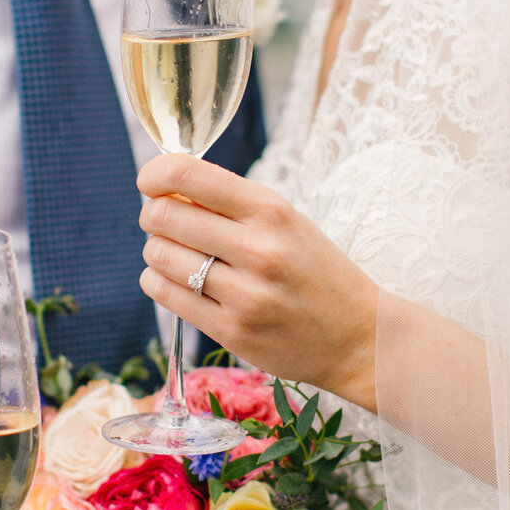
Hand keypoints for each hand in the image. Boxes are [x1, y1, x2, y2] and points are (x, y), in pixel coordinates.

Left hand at [137, 155, 378, 409]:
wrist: (360, 336)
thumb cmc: (317, 272)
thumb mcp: (287, 222)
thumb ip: (231, 205)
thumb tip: (165, 188)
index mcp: (272, 211)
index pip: (188, 175)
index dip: (155, 173)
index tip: (150, 182)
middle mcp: (259, 249)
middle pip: (164, 216)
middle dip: (154, 215)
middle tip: (165, 222)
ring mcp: (245, 294)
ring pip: (160, 257)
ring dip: (156, 251)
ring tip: (176, 254)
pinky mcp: (232, 331)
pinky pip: (166, 295)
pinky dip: (158, 281)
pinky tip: (176, 279)